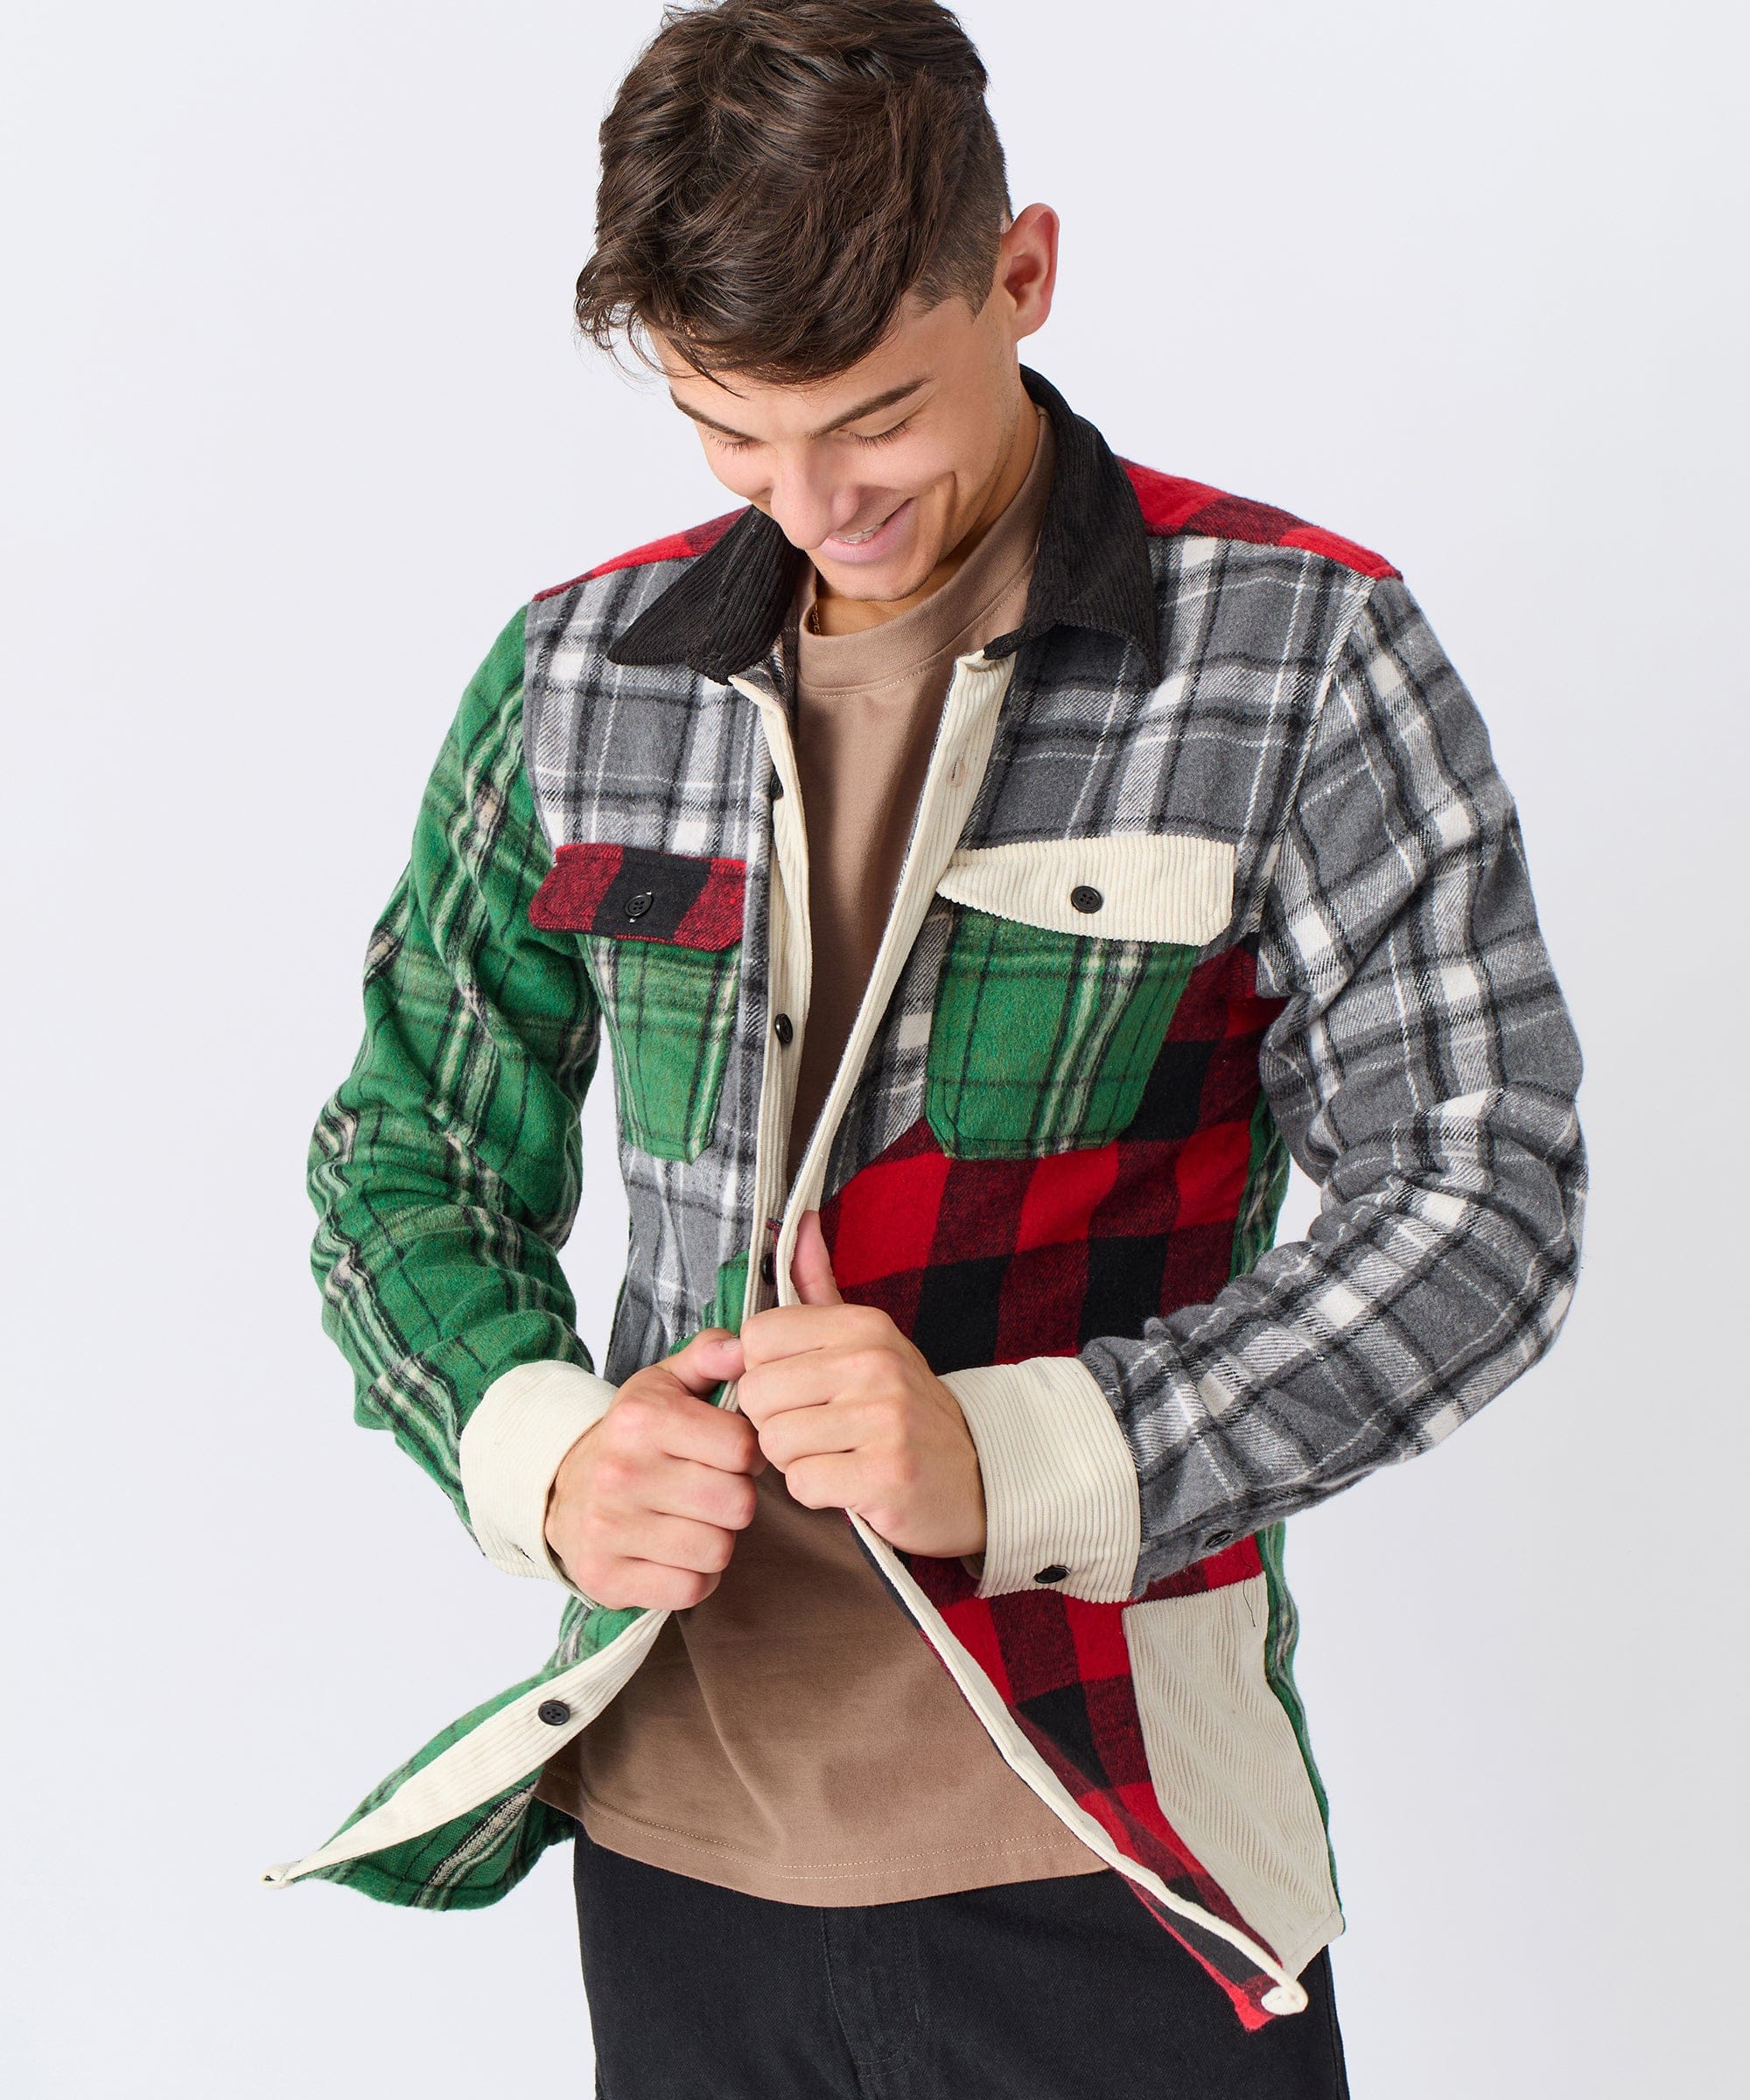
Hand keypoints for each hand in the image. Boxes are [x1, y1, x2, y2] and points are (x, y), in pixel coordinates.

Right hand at [543, 1327, 757, 1609]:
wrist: (562, 1489)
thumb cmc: (633, 1437)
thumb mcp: (664, 1384)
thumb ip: (711, 1356)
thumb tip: (746, 1348)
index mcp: (642, 1418)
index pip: (744, 1448)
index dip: (749, 1453)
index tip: (729, 1453)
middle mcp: (622, 1472)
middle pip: (737, 1504)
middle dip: (735, 1498)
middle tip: (713, 1490)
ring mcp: (610, 1529)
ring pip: (718, 1551)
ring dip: (717, 1539)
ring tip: (693, 1520)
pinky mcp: (606, 1577)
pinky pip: (691, 1589)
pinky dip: (694, 1576)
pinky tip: (676, 1553)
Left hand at [736, 1213, 986, 1558]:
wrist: (977, 1476)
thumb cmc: (904, 1411)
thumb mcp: (867, 1340)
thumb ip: (819, 1284)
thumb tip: (797, 1220)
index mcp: (863, 1326)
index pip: (757, 1336)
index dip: (765, 1371)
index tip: (799, 1387)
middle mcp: (875, 1363)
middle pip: (757, 1392)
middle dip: (775, 1422)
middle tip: (820, 1430)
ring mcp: (885, 1419)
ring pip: (774, 1442)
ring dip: (796, 1461)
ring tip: (837, 1454)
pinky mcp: (887, 1474)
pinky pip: (802, 1485)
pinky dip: (817, 1493)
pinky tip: (850, 1482)